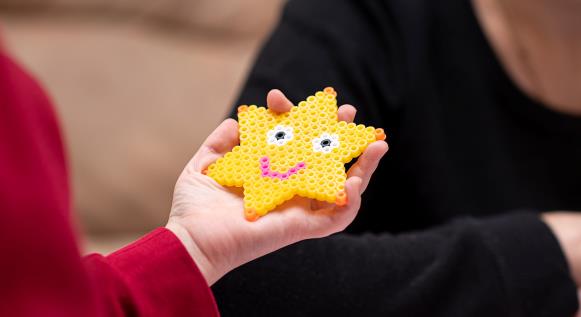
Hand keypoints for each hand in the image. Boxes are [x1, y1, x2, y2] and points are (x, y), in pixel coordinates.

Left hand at [166, 91, 388, 284]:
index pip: (293, 144)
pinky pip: (338, 217)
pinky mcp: (304, 227)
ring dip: (365, 167)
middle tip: (349, 112)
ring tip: (379, 144)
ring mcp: (300, 208)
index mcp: (273, 175)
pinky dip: (351, 201)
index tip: (277, 98)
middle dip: (342, 136)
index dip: (290, 118)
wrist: (192, 238)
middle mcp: (291, 190)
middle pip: (328, 163)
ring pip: (344, 189)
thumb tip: (238, 123)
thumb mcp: (206, 165)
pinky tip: (354, 180)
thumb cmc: (195, 209)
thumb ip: (221, 143)